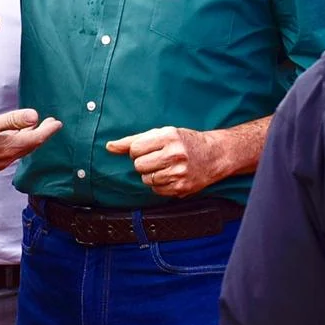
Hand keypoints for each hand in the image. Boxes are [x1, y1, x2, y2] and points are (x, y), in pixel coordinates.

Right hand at [0, 109, 61, 172]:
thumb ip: (11, 120)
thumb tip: (33, 116)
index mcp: (6, 149)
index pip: (34, 140)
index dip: (47, 131)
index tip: (56, 123)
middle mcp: (4, 159)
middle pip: (29, 146)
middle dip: (41, 134)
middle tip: (49, 124)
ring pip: (18, 149)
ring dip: (28, 138)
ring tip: (33, 128)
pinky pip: (8, 152)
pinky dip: (16, 142)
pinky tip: (11, 136)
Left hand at [106, 126, 232, 197]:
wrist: (215, 155)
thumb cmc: (184, 142)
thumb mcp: (162, 134)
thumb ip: (133, 140)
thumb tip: (109, 147)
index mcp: (168, 137)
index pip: (134, 148)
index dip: (137, 150)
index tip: (147, 149)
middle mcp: (175, 154)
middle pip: (139, 165)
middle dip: (143, 163)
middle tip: (156, 158)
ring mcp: (179, 173)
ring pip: (146, 179)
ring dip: (151, 174)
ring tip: (164, 167)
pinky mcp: (181, 188)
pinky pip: (156, 190)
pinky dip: (159, 184)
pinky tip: (170, 176)